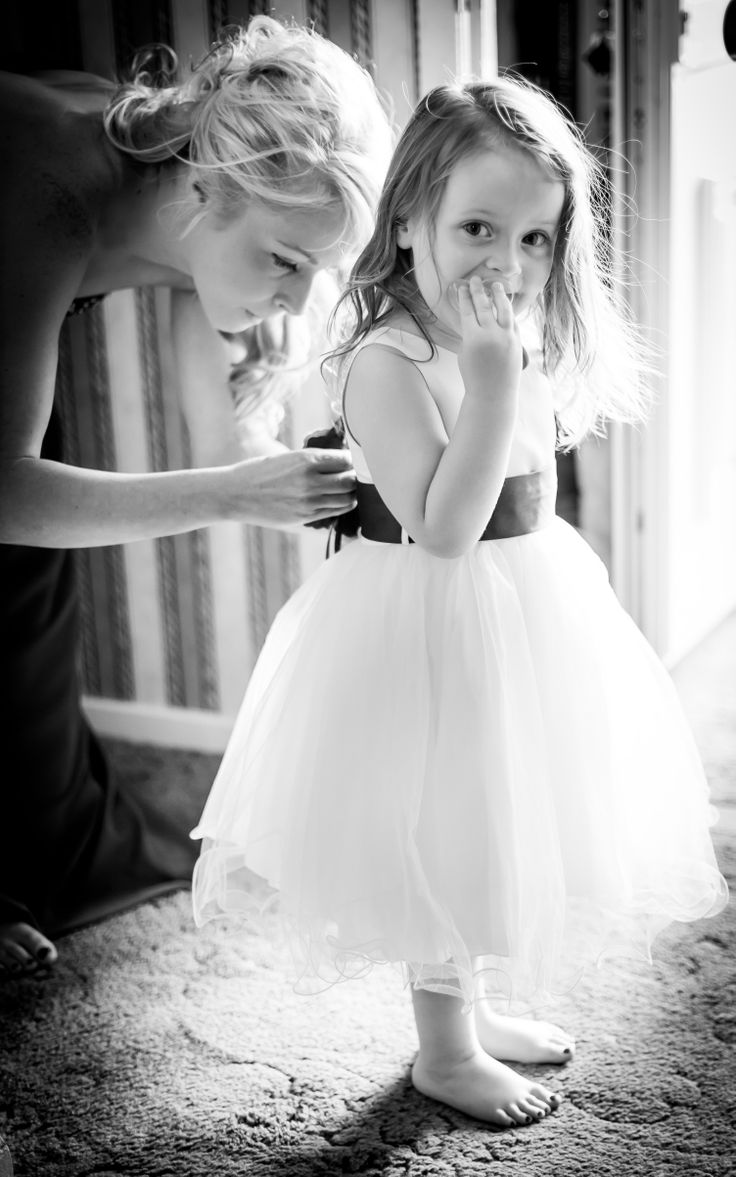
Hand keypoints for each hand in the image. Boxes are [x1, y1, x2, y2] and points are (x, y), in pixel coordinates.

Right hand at [226, 447, 356, 527]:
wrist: (236, 493)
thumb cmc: (259, 471)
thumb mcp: (287, 457)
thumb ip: (313, 461)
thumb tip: (338, 462)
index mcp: (307, 459)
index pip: (346, 460)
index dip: (352, 462)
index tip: (352, 463)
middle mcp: (311, 479)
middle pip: (350, 480)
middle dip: (354, 478)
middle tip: (353, 477)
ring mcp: (309, 501)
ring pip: (347, 499)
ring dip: (351, 494)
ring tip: (347, 491)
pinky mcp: (305, 517)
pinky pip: (334, 512)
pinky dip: (341, 507)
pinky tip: (339, 502)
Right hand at [456, 276, 522, 393]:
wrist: (493, 394)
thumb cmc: (474, 376)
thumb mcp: (465, 353)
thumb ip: (470, 335)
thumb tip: (474, 319)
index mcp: (473, 337)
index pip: (468, 310)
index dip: (464, 297)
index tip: (462, 287)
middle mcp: (491, 334)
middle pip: (484, 305)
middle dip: (479, 291)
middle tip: (476, 280)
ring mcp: (507, 337)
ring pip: (503, 309)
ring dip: (499, 295)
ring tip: (496, 285)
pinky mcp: (517, 341)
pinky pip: (512, 322)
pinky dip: (508, 312)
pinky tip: (505, 305)